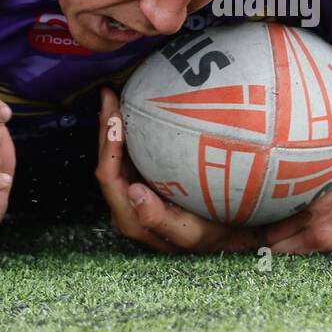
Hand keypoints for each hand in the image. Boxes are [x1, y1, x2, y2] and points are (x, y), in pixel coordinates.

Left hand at [96, 88, 263, 253]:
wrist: (225, 236)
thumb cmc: (210, 234)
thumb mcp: (191, 233)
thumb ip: (158, 218)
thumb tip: (133, 191)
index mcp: (129, 218)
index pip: (109, 177)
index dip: (108, 145)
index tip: (115, 115)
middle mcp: (125, 207)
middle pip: (106, 162)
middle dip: (106, 128)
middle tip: (109, 95)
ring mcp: (131, 195)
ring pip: (114, 157)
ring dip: (113, 128)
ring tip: (115, 98)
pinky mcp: (141, 185)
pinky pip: (126, 157)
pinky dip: (126, 135)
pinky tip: (132, 114)